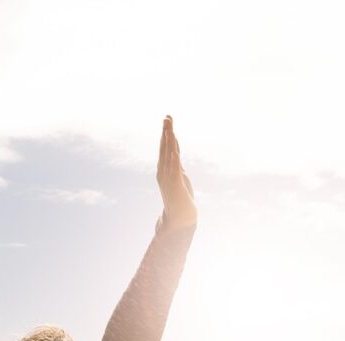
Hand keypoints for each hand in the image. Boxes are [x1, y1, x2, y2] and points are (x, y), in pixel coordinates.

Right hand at [157, 115, 196, 230]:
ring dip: (169, 140)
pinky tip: (174, 149)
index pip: (166, 148)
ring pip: (168, 155)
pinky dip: (174, 158)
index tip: (168, 120)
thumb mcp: (180, 178)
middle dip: (166, 132)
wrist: (180, 218)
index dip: (167, 134)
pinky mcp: (175, 184)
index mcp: (164, 169)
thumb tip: (175, 154)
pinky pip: (174, 168)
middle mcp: (163, 171)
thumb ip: (176, 165)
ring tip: (169, 127)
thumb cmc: (180, 199)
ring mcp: (168, 177)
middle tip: (167, 117)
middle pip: (165, 148)